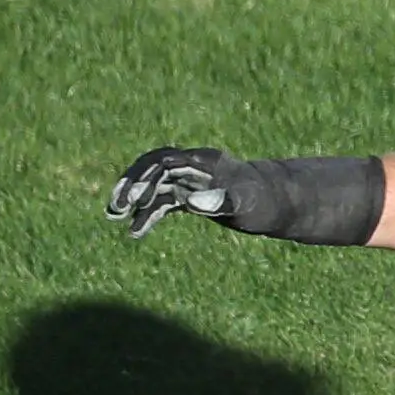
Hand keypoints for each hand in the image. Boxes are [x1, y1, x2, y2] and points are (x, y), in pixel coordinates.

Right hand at [109, 145, 253, 237]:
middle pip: (152, 169)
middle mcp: (194, 168)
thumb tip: (189, 202)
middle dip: (132, 184)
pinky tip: (135, 232)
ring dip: (134, 199)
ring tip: (113, 216)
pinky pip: (162, 202)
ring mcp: (191, 181)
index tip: (135, 198)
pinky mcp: (190, 196)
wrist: (280, 204)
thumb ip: (220, 201)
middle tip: (116, 206)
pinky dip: (147, 215)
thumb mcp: (246, 203)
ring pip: (153, 186)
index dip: (146, 177)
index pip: (165, 162)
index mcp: (205, 162)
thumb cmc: (265, 201)